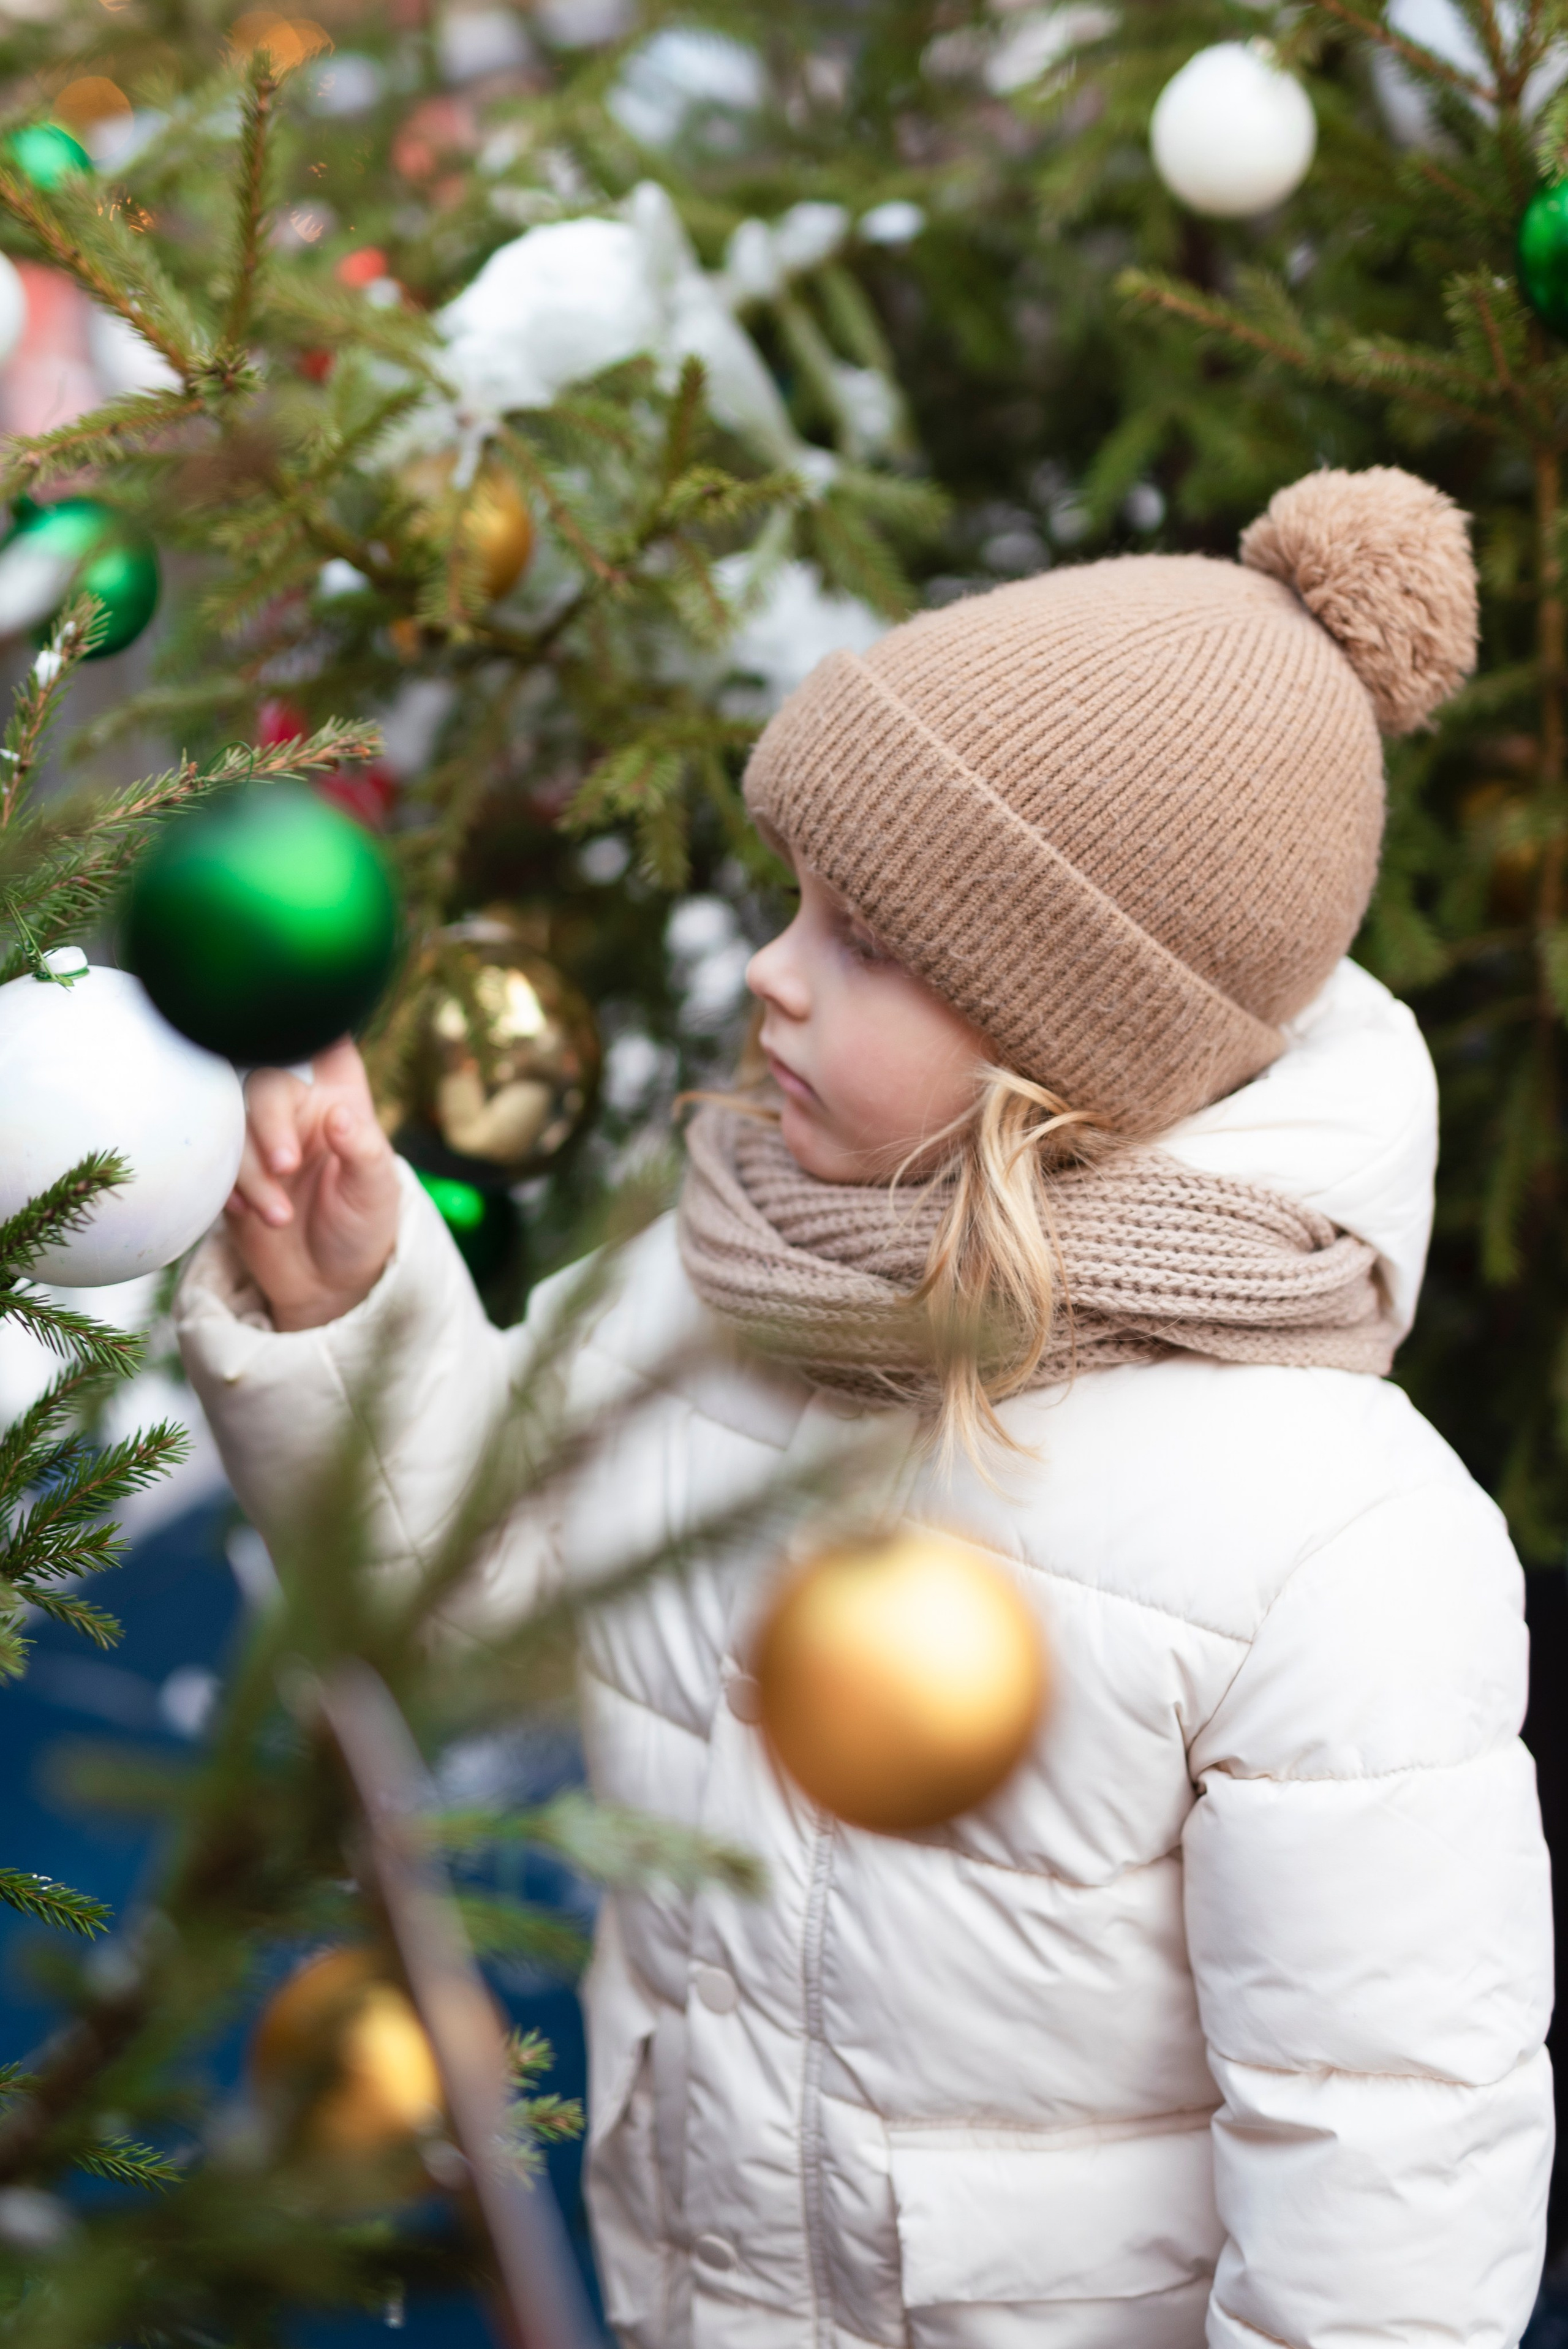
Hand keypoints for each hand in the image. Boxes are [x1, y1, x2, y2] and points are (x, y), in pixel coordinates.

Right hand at [225, 1040, 400, 1331]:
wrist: (328, 1285)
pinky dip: (225, 1186)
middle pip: (263, 1082)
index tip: (297, 1037)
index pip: (324, 1042)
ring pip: (230, 1123)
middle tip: (286, 1165)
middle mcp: (296, 1108)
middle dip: (268, 1123)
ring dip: (250, 1170)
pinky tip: (247, 1215)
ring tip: (279, 1217)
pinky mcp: (229, 1170)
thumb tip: (341, 1115)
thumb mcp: (377, 1191)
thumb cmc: (364, 1226)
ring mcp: (257, 1137)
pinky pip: (209, 1161)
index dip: (310, 1026)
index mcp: (339, 1098)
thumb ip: (363, 1150)